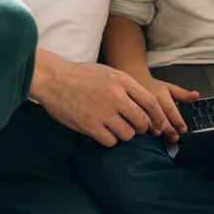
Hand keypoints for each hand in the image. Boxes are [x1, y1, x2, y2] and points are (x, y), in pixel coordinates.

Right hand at [30, 49, 176, 146]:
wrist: (54, 79)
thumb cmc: (80, 76)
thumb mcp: (108, 73)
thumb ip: (127, 87)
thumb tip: (147, 106)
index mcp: (122, 81)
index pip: (151, 103)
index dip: (158, 117)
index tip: (159, 126)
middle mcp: (115, 96)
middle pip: (142, 121)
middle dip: (141, 128)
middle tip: (134, 127)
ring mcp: (103, 112)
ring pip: (127, 134)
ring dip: (124, 134)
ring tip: (114, 127)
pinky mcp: (90, 125)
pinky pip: (111, 141)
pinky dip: (109, 139)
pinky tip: (102, 131)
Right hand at [135, 75, 199, 141]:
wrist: (135, 80)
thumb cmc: (154, 87)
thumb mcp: (170, 88)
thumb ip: (183, 95)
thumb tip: (196, 96)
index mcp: (161, 92)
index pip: (170, 107)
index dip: (177, 120)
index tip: (183, 129)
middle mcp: (149, 97)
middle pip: (159, 114)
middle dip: (168, 127)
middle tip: (175, 137)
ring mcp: (138, 102)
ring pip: (146, 117)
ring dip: (153, 127)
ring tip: (160, 135)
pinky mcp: (131, 108)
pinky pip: (136, 119)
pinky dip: (142, 127)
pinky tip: (147, 133)